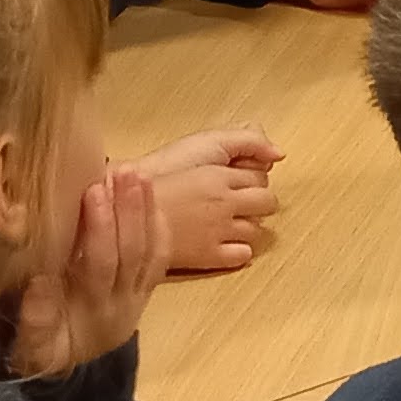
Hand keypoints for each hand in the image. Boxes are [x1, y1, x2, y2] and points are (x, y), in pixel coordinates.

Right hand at [16, 158, 166, 375]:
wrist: (65, 370)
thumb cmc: (42, 350)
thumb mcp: (31, 345)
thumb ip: (36, 316)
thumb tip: (41, 280)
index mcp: (93, 311)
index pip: (102, 264)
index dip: (102, 228)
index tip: (94, 191)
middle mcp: (123, 302)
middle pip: (133, 252)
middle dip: (129, 210)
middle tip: (123, 171)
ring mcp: (138, 296)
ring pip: (151, 251)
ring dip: (147, 210)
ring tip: (138, 174)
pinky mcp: (145, 290)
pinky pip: (160, 257)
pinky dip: (158, 224)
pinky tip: (150, 196)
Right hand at [127, 128, 279, 275]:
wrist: (121, 216)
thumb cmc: (150, 183)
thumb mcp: (193, 151)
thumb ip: (239, 144)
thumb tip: (279, 153)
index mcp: (218, 175)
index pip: (260, 175)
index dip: (252, 178)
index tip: (240, 181)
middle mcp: (224, 203)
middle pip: (267, 202)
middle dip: (259, 202)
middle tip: (240, 204)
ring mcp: (219, 231)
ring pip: (257, 230)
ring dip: (247, 226)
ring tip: (227, 224)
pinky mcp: (210, 256)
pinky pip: (242, 254)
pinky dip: (238, 251)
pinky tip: (224, 244)